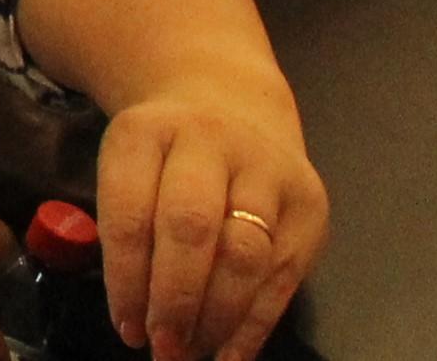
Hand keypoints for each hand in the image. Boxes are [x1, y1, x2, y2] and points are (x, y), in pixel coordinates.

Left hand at [92, 74, 324, 360]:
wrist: (228, 101)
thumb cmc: (165, 154)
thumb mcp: (128, 168)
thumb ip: (128, 231)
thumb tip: (137, 321)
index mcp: (145, 133)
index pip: (130, 212)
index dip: (127, 279)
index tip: (126, 327)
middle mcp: (209, 142)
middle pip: (191, 227)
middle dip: (176, 298)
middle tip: (163, 346)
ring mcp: (266, 168)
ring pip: (245, 253)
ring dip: (218, 316)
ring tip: (195, 352)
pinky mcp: (309, 200)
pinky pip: (285, 272)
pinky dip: (257, 322)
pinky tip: (233, 353)